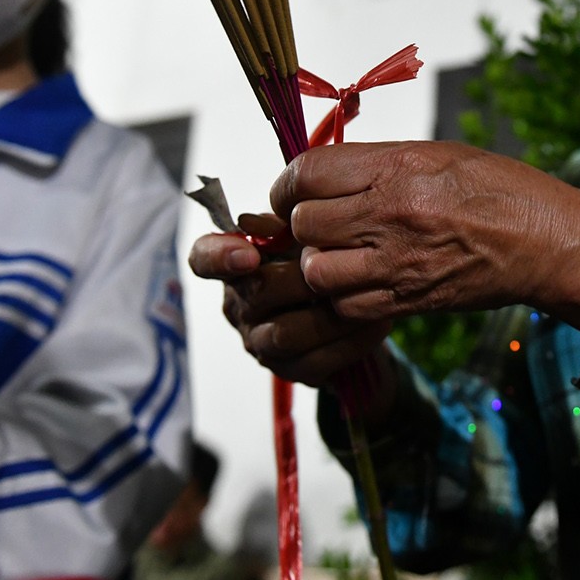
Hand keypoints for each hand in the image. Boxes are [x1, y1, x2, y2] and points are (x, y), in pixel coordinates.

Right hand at [189, 214, 391, 388]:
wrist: (355, 306)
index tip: (248, 252)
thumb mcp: (308, 233)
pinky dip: (351, 341)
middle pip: (258, 293)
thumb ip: (292, 222)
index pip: (203, 258)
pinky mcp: (290, 371)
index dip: (219, 256)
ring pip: (287, 333)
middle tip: (342, 263)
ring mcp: (261, 342)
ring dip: (331, 314)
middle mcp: (240, 306)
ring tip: (366, 294)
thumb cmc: (324, 258)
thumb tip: (289, 208)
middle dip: (303, 277)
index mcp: (235, 264)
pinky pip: (317, 361)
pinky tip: (377, 323)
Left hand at [272, 141, 579, 334]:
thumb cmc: (498, 188)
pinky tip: (358, 281)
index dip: (289, 184)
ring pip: (317, 271)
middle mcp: (392, 213)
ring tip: (336, 255)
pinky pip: (346, 306)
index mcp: (397, 168)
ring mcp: (399, 262)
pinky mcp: (408, 300)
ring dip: (317, 264)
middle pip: (305, 223)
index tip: (293, 192)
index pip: (307, 173)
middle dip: (301, 225)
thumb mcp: (435, 154)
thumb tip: (324, 175)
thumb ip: (375, 163)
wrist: (546, 241)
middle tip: (316, 224)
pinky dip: (342, 297)